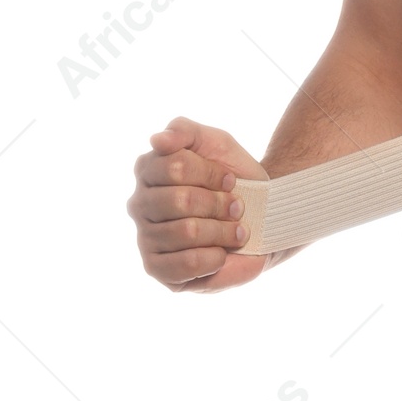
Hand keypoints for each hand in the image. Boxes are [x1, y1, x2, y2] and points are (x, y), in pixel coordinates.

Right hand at [128, 117, 269, 292]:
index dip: (212, 174)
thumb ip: (184, 131)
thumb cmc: (234, 180)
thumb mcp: (215, 142)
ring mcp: (145, 238)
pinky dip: (214, 257)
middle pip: (180, 200)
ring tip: (235, 231)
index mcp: (147, 169)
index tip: (230, 181)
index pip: (176, 165)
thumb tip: (156, 140)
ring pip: (187, 231)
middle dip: (219, 204)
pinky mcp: (157, 269)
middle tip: (235, 208)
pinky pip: (185, 263)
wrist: (261, 219)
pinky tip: (221, 253)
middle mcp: (140, 203)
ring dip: (223, 231)